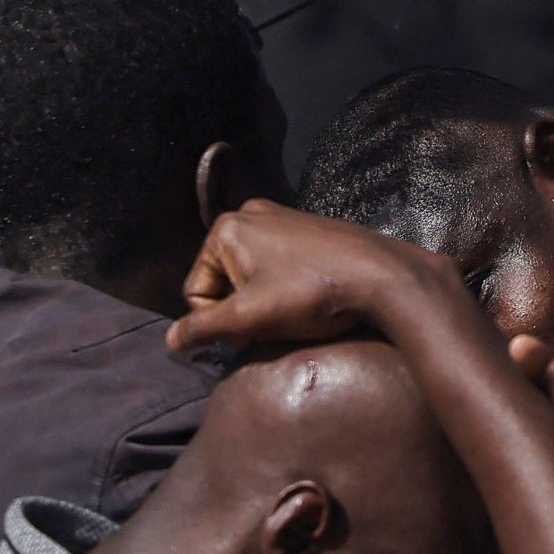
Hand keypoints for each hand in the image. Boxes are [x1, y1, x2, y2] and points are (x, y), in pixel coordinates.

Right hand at [167, 203, 452, 354]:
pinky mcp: (309, 228)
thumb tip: (171, 340)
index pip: (196, 292)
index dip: (220, 322)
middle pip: (224, 282)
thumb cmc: (311, 294)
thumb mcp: (250, 318)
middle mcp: (249, 214)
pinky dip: (287, 287)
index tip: (253, 332)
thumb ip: (204, 328)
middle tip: (276, 325)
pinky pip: (279, 266)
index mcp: (225, 229)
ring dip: (266, 303)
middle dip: (243, 311)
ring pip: (252, 277)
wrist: (383, 276)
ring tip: (297, 314)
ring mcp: (282, 217)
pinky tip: (312, 300)